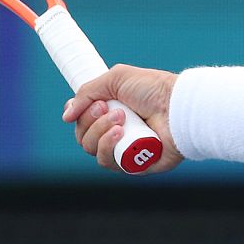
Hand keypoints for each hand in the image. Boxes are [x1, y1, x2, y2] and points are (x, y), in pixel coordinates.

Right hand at [62, 64, 184, 172]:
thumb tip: (66, 116)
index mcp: (111, 112)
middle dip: (92, 120)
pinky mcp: (134, 165)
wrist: (178, 106)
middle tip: (110, 108)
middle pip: (83, 136)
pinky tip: (120, 134)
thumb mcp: (116, 78)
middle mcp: (116, 132)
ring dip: (100, 132)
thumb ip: (87, 92)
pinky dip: (108, 147)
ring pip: (92, 149)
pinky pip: (109, 163)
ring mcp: (124, 149)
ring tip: (121, 118)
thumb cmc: (153, 89)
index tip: (87, 104)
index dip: (79, 115)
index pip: (82, 121)